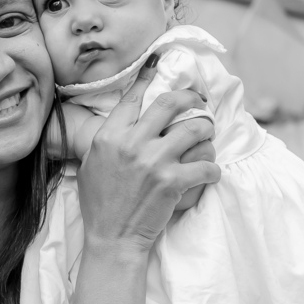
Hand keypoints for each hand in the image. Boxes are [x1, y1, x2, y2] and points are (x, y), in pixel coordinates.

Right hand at [76, 62, 218, 253]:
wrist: (112, 238)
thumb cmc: (100, 204)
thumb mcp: (91, 164)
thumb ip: (107, 139)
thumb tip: (120, 120)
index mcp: (109, 136)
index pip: (133, 97)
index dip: (149, 77)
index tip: (159, 65)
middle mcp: (133, 144)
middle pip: (170, 103)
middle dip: (191, 98)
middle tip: (199, 102)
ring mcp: (155, 162)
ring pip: (196, 129)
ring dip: (207, 133)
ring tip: (207, 139)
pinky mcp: (173, 182)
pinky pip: (206, 165)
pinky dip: (212, 168)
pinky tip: (210, 172)